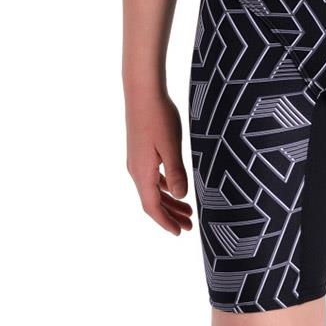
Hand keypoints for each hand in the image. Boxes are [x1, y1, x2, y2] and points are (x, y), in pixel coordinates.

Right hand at [125, 89, 193, 234]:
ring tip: (187, 211)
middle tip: (189, 226)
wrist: (142, 92)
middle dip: (170, 216)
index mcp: (142, 172)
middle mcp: (136, 170)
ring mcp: (137, 160)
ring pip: (153, 189)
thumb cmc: (159, 116)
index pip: (152, 207)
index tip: (180, 233)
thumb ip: (176, 171)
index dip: (166, 222)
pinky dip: (165, 186)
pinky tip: (176, 186)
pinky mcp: (141, 151)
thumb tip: (181, 197)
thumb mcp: (171, 145)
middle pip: (153, 201)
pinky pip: (153, 177)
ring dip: (169, 201)